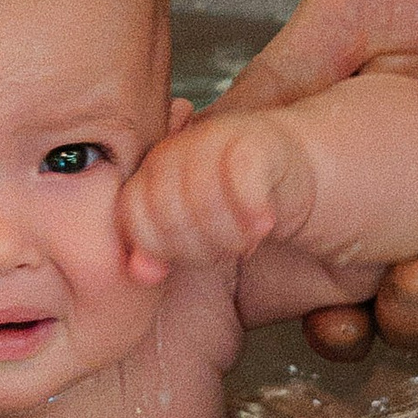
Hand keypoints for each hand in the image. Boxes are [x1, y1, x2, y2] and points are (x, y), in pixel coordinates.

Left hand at [120, 102, 312, 277]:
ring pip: (206, 204)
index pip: (134, 218)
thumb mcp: (186, 227)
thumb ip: (156, 249)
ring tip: (244, 241)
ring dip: (230, 238)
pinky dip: (253, 213)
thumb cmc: (227, 200)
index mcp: (149, 171)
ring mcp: (212, 142)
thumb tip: (142, 275)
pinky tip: (264, 225)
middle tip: (223, 252)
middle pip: (171, 218)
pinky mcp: (253, 144)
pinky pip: (244, 185)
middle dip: (199, 250)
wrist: (282, 162)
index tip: (188, 256)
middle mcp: (174, 151)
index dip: (161, 249)